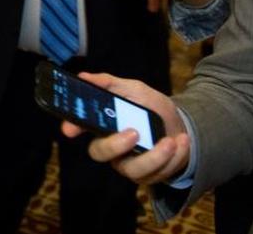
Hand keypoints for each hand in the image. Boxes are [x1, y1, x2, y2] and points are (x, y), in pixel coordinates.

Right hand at [60, 72, 189, 184]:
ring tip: (171, 141)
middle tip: (134, 133)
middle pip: (100, 152)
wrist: (180, 126)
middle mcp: (111, 146)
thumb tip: (85, 76)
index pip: (80, 126)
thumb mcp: (134, 89)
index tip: (70, 129)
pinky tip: (182, 141)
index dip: (72, 127)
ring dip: (155, 156)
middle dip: (115, 145)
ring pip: (132, 169)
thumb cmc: (151, 107)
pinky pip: (157, 173)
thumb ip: (110, 83)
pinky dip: (175, 157)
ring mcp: (128, 164)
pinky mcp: (148, 176)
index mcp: (103, 124)